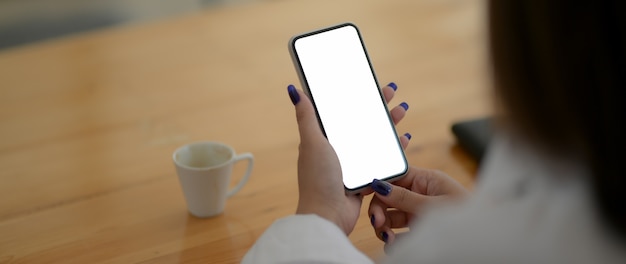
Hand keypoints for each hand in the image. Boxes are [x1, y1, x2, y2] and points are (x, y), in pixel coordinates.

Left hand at [288, 82, 409, 233]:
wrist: (328, 215)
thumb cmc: (317, 180)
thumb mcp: (313, 143)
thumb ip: (306, 117)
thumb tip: (294, 90)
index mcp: (323, 139)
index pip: (343, 111)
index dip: (356, 97)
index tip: (370, 84)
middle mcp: (337, 150)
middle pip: (361, 123)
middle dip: (377, 108)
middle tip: (392, 93)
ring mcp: (352, 165)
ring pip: (374, 140)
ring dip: (389, 126)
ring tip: (401, 112)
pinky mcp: (364, 179)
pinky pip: (382, 160)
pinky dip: (393, 150)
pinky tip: (404, 140)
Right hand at [368, 167, 467, 244]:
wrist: (488, 241)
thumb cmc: (466, 215)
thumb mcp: (433, 205)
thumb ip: (405, 197)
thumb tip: (379, 185)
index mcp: (427, 179)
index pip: (395, 175)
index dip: (379, 183)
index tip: (365, 194)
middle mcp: (421, 193)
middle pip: (388, 197)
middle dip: (380, 210)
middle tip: (378, 224)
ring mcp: (419, 211)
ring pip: (391, 216)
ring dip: (385, 227)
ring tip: (389, 238)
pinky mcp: (420, 227)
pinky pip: (399, 231)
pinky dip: (394, 238)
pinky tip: (395, 244)